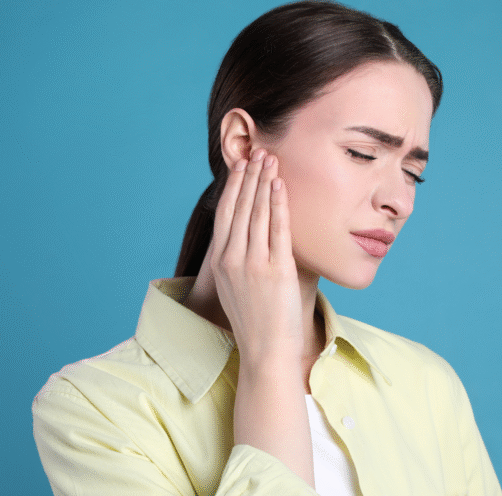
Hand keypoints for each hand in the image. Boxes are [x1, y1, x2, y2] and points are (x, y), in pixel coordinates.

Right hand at [209, 148, 303, 367]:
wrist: (265, 351)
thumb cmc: (256, 319)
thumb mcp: (236, 286)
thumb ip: (240, 258)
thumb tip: (252, 232)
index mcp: (221, 261)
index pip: (226, 214)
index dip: (233, 186)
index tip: (240, 165)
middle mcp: (232, 259)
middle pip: (239, 207)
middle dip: (248, 176)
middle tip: (257, 151)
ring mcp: (253, 264)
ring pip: (257, 213)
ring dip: (263, 182)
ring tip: (270, 159)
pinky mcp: (275, 271)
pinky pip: (277, 229)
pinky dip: (278, 204)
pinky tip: (280, 185)